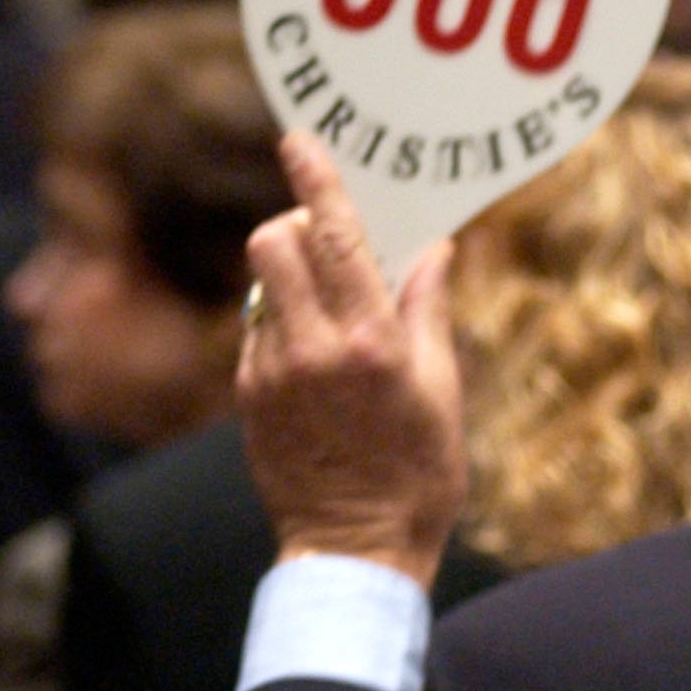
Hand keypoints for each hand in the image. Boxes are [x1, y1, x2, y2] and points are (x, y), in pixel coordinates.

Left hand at [239, 131, 465, 585]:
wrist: (356, 549)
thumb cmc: (417, 475)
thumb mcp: (441, 390)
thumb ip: (427, 311)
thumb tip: (433, 249)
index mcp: (370, 343)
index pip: (333, 238)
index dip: (316, 182)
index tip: (299, 140)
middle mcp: (313, 350)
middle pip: (273, 243)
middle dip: (295, 227)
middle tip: (328, 244)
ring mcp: (272, 373)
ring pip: (261, 284)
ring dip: (289, 277)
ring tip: (327, 310)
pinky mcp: (249, 397)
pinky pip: (257, 331)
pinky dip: (282, 324)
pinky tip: (313, 360)